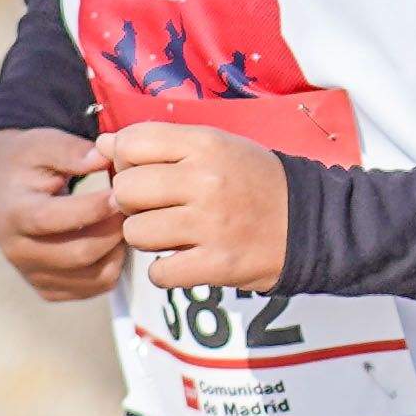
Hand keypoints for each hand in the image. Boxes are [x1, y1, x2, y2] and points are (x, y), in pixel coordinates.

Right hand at [0, 126, 126, 307]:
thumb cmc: (23, 164)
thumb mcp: (40, 144)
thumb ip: (71, 150)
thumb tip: (105, 157)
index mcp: (14, 214)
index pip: (54, 219)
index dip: (93, 208)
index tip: (121, 192)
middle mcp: (19, 252)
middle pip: (79, 254)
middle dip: (114, 230)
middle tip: (134, 207)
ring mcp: (34, 275)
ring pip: (93, 277)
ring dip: (118, 250)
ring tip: (125, 220)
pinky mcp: (49, 289)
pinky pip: (94, 287)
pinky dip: (113, 265)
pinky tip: (114, 238)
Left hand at [103, 122, 289, 293]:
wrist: (312, 222)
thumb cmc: (256, 181)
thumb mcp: (218, 146)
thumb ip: (161, 144)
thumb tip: (103, 145)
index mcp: (206, 144)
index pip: (131, 143)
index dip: (126, 160)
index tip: (143, 171)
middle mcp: (206, 181)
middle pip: (126, 190)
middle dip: (132, 202)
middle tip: (156, 207)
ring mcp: (211, 225)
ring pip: (136, 232)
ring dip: (147, 236)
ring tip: (172, 233)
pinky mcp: (216, 264)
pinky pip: (159, 272)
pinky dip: (165, 270)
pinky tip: (184, 258)